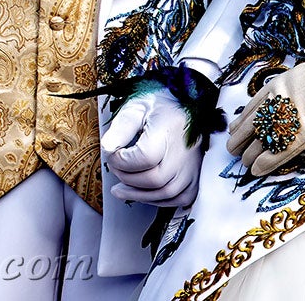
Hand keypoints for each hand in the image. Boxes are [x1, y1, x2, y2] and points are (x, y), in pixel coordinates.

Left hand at [106, 88, 202, 207]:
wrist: (186, 105)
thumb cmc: (158, 106)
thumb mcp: (136, 108)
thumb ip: (120, 128)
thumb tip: (107, 149)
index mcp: (171, 128)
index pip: (145, 157)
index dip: (122, 161)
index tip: (113, 154)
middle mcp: (187, 149)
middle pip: (154, 179)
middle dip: (127, 178)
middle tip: (116, 168)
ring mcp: (194, 165)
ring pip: (166, 193)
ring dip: (139, 194)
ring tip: (120, 187)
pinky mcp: (197, 175)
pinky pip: (179, 198)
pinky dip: (158, 199)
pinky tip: (143, 192)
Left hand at [228, 54, 304, 176]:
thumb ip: (291, 88)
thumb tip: (285, 100)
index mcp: (279, 84)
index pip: (253, 105)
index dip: (242, 119)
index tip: (234, 127)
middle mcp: (278, 102)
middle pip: (252, 124)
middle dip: (240, 138)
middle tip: (232, 148)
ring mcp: (288, 120)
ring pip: (260, 140)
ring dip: (250, 153)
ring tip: (244, 161)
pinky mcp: (300, 136)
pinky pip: (277, 153)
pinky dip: (265, 163)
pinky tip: (256, 170)